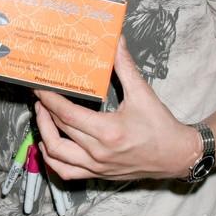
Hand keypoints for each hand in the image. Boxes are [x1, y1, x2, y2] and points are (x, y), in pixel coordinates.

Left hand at [34, 37, 199, 181]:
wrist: (177, 155)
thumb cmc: (161, 126)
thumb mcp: (143, 93)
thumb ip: (125, 66)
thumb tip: (117, 41)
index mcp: (108, 132)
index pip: (67, 114)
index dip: (49, 99)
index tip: (39, 88)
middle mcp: (98, 152)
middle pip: (58, 130)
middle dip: (44, 111)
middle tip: (40, 96)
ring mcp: (96, 167)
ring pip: (56, 155)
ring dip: (44, 135)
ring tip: (42, 117)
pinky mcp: (98, 174)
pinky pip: (66, 172)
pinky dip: (52, 159)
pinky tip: (50, 145)